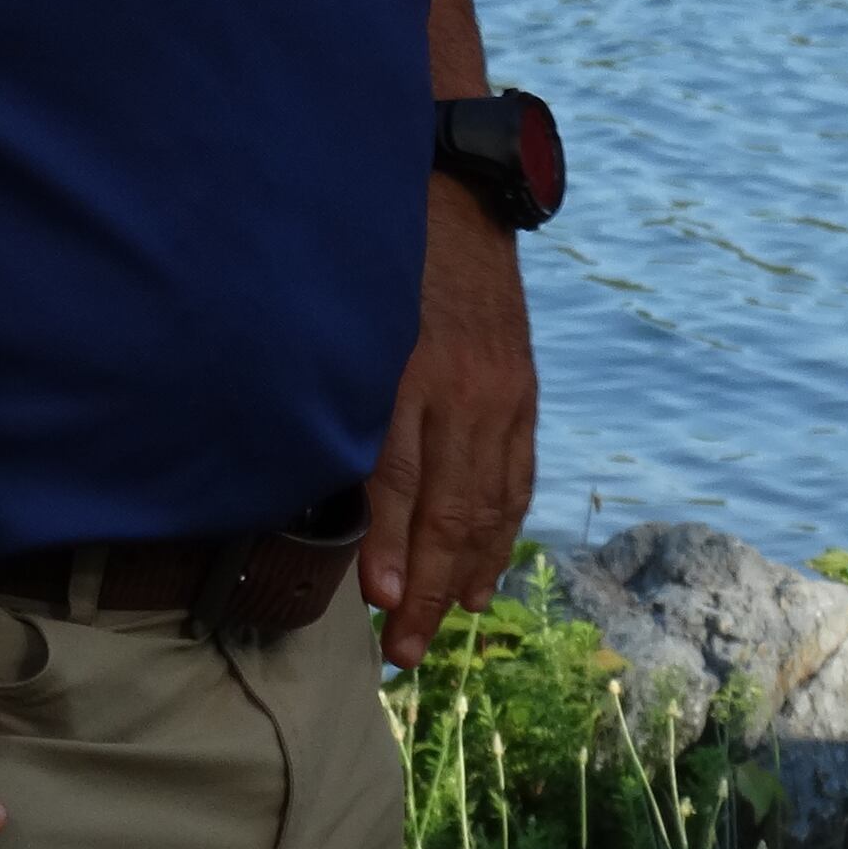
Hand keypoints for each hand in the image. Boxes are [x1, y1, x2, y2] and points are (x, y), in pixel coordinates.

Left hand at [364, 180, 537, 668]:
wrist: (456, 198)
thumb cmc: (375, 267)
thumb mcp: (342, 325)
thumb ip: (334, 405)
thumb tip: (325, 490)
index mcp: (411, 371)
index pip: (399, 479)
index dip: (390, 548)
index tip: (376, 607)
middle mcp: (464, 389)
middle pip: (450, 507)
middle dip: (428, 587)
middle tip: (405, 650)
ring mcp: (502, 392)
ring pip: (489, 501)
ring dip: (466, 571)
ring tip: (445, 624)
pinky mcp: (522, 391)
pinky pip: (516, 476)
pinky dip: (502, 531)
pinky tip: (486, 572)